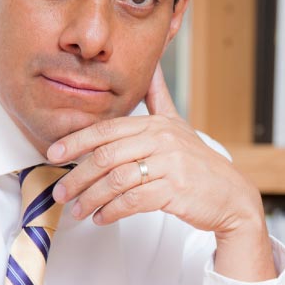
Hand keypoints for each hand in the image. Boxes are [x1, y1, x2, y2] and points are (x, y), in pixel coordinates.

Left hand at [48, 66, 272, 280]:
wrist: (231, 196)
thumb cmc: (200, 163)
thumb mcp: (178, 125)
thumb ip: (158, 97)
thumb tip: (151, 66)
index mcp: (156, 124)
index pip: (107, 130)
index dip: (76, 142)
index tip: (53, 154)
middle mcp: (162, 140)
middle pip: (106, 155)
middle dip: (77, 175)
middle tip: (60, 191)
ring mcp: (170, 164)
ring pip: (116, 180)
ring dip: (91, 198)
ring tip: (77, 210)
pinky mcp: (175, 190)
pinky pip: (133, 200)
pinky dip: (112, 211)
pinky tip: (101, 217)